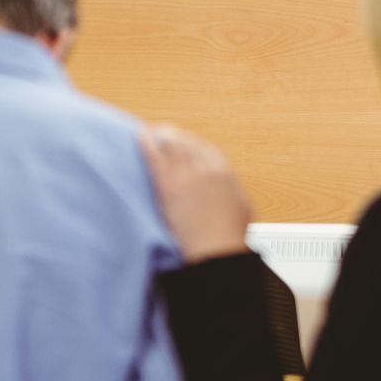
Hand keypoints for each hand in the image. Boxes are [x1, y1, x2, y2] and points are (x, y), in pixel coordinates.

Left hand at [138, 123, 252, 262]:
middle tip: (163, 132)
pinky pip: (155, 159)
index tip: (183, 141)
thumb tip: (221, 181)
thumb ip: (228, 185)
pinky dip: (147, 145)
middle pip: (186, 143)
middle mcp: (205, 168)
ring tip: (150, 131)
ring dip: (160, 136)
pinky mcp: (168, 187)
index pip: (205, 148)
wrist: (215, 248)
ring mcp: (185, 176)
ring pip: (170, 146)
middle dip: (174, 136)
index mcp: (224, 171)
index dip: (191, 143)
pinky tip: (141, 137)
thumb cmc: (229, 232)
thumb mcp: (240, 202)